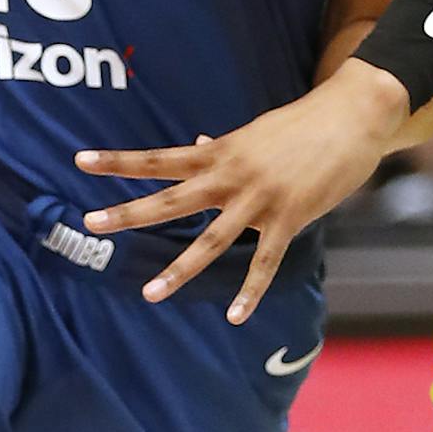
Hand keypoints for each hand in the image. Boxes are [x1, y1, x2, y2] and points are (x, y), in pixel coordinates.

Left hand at [75, 58, 409, 323]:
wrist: (352, 116)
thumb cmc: (304, 122)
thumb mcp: (255, 132)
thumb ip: (223, 146)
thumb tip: (198, 141)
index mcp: (219, 153)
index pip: (159, 158)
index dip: (119, 161)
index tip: (80, 160)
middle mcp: (230, 175)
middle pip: (169, 198)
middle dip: (128, 213)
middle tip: (89, 223)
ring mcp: (258, 198)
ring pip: (209, 239)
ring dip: (179, 268)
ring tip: (149, 293)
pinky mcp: (288, 217)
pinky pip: (263, 261)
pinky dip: (249, 291)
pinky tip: (235, 315)